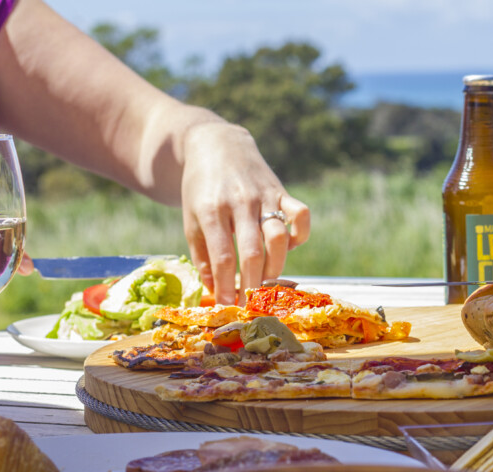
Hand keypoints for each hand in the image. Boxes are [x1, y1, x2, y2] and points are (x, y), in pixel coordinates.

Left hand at [180, 123, 309, 304]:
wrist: (217, 146)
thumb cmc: (201, 191)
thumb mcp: (192, 221)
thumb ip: (203, 256)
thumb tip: (216, 290)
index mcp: (211, 210)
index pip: (223, 256)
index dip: (227, 285)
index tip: (228, 305)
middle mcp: (240, 202)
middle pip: (252, 252)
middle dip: (253, 283)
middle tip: (250, 302)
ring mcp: (264, 195)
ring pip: (278, 237)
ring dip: (276, 266)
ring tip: (267, 281)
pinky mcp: (281, 190)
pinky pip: (300, 215)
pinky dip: (299, 235)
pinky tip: (287, 249)